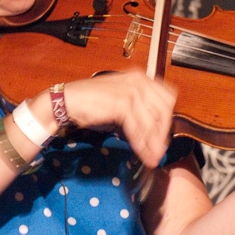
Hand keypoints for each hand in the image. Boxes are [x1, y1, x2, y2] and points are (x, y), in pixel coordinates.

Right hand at [62, 70, 176, 167]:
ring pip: (151, 121)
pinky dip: (140, 143)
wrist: (67, 101)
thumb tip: (155, 133)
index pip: (166, 98)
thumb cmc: (91, 102)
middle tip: (160, 151)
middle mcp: (138, 80)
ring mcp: (131, 90)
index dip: (167, 120)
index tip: (164, 137)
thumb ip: (138, 112)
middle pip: (163, 110)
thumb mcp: (120, 103)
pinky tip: (142, 153)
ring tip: (153, 158)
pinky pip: (137, 128)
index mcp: (140, 77)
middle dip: (162, 133)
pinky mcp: (122, 102)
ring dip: (152, 143)